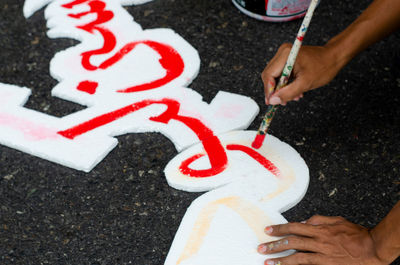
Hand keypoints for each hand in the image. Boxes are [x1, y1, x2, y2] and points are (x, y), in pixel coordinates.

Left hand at [257, 215, 386, 264]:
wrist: (372, 249)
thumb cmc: (355, 234)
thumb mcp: (336, 220)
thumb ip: (318, 219)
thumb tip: (303, 222)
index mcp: (320, 229)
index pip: (294, 227)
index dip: (279, 229)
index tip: (267, 230)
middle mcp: (319, 242)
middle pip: (292, 242)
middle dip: (274, 245)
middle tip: (261, 248)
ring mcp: (323, 255)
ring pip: (298, 257)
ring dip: (281, 260)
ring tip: (268, 262)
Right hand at [261, 43, 342, 104]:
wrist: (334, 57)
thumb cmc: (323, 67)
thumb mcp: (305, 83)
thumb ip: (288, 93)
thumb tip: (273, 100)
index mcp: (285, 55)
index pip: (268, 75)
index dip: (269, 90)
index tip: (271, 102)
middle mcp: (283, 53)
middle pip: (269, 75)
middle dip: (275, 90)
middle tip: (282, 101)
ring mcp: (285, 55)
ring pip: (275, 76)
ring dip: (281, 88)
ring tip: (293, 96)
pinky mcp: (288, 59)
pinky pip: (281, 74)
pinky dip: (286, 84)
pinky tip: (295, 90)